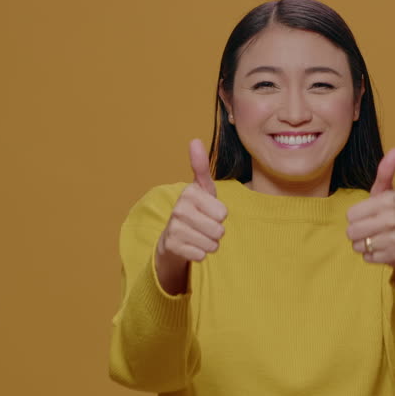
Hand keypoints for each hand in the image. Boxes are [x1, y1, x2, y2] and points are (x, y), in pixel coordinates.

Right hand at [155, 139, 227, 293]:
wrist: (173, 237)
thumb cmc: (195, 210)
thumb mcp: (201, 189)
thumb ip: (201, 166)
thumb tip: (194, 140)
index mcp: (189, 193)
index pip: (223, 213)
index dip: (219, 215)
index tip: (207, 211)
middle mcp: (179, 209)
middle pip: (219, 230)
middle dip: (216, 232)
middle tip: (203, 226)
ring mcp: (174, 228)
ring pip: (212, 244)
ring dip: (209, 243)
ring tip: (198, 235)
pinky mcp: (172, 246)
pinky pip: (201, 255)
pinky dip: (200, 254)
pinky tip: (191, 246)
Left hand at [346, 148, 394, 290]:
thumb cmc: (392, 214)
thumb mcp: (387, 192)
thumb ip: (385, 172)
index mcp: (388, 201)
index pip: (351, 214)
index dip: (356, 216)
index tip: (369, 215)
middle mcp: (392, 219)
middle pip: (351, 231)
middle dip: (357, 232)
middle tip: (370, 228)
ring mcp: (394, 239)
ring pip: (357, 245)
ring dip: (363, 244)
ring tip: (376, 238)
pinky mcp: (393, 256)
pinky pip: (366, 258)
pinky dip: (371, 255)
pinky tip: (382, 248)